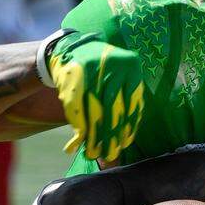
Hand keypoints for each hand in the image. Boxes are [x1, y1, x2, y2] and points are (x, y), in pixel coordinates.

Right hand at [49, 32, 146, 161]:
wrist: (72, 49)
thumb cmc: (102, 72)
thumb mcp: (121, 79)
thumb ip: (127, 103)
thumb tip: (127, 139)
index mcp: (131, 67)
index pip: (132, 104)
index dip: (128, 128)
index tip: (124, 145)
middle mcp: (113, 66)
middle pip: (114, 110)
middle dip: (111, 136)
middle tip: (109, 155)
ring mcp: (92, 71)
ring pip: (95, 111)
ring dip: (94, 136)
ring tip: (93, 153)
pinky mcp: (73, 78)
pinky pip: (77, 108)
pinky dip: (78, 126)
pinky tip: (78, 141)